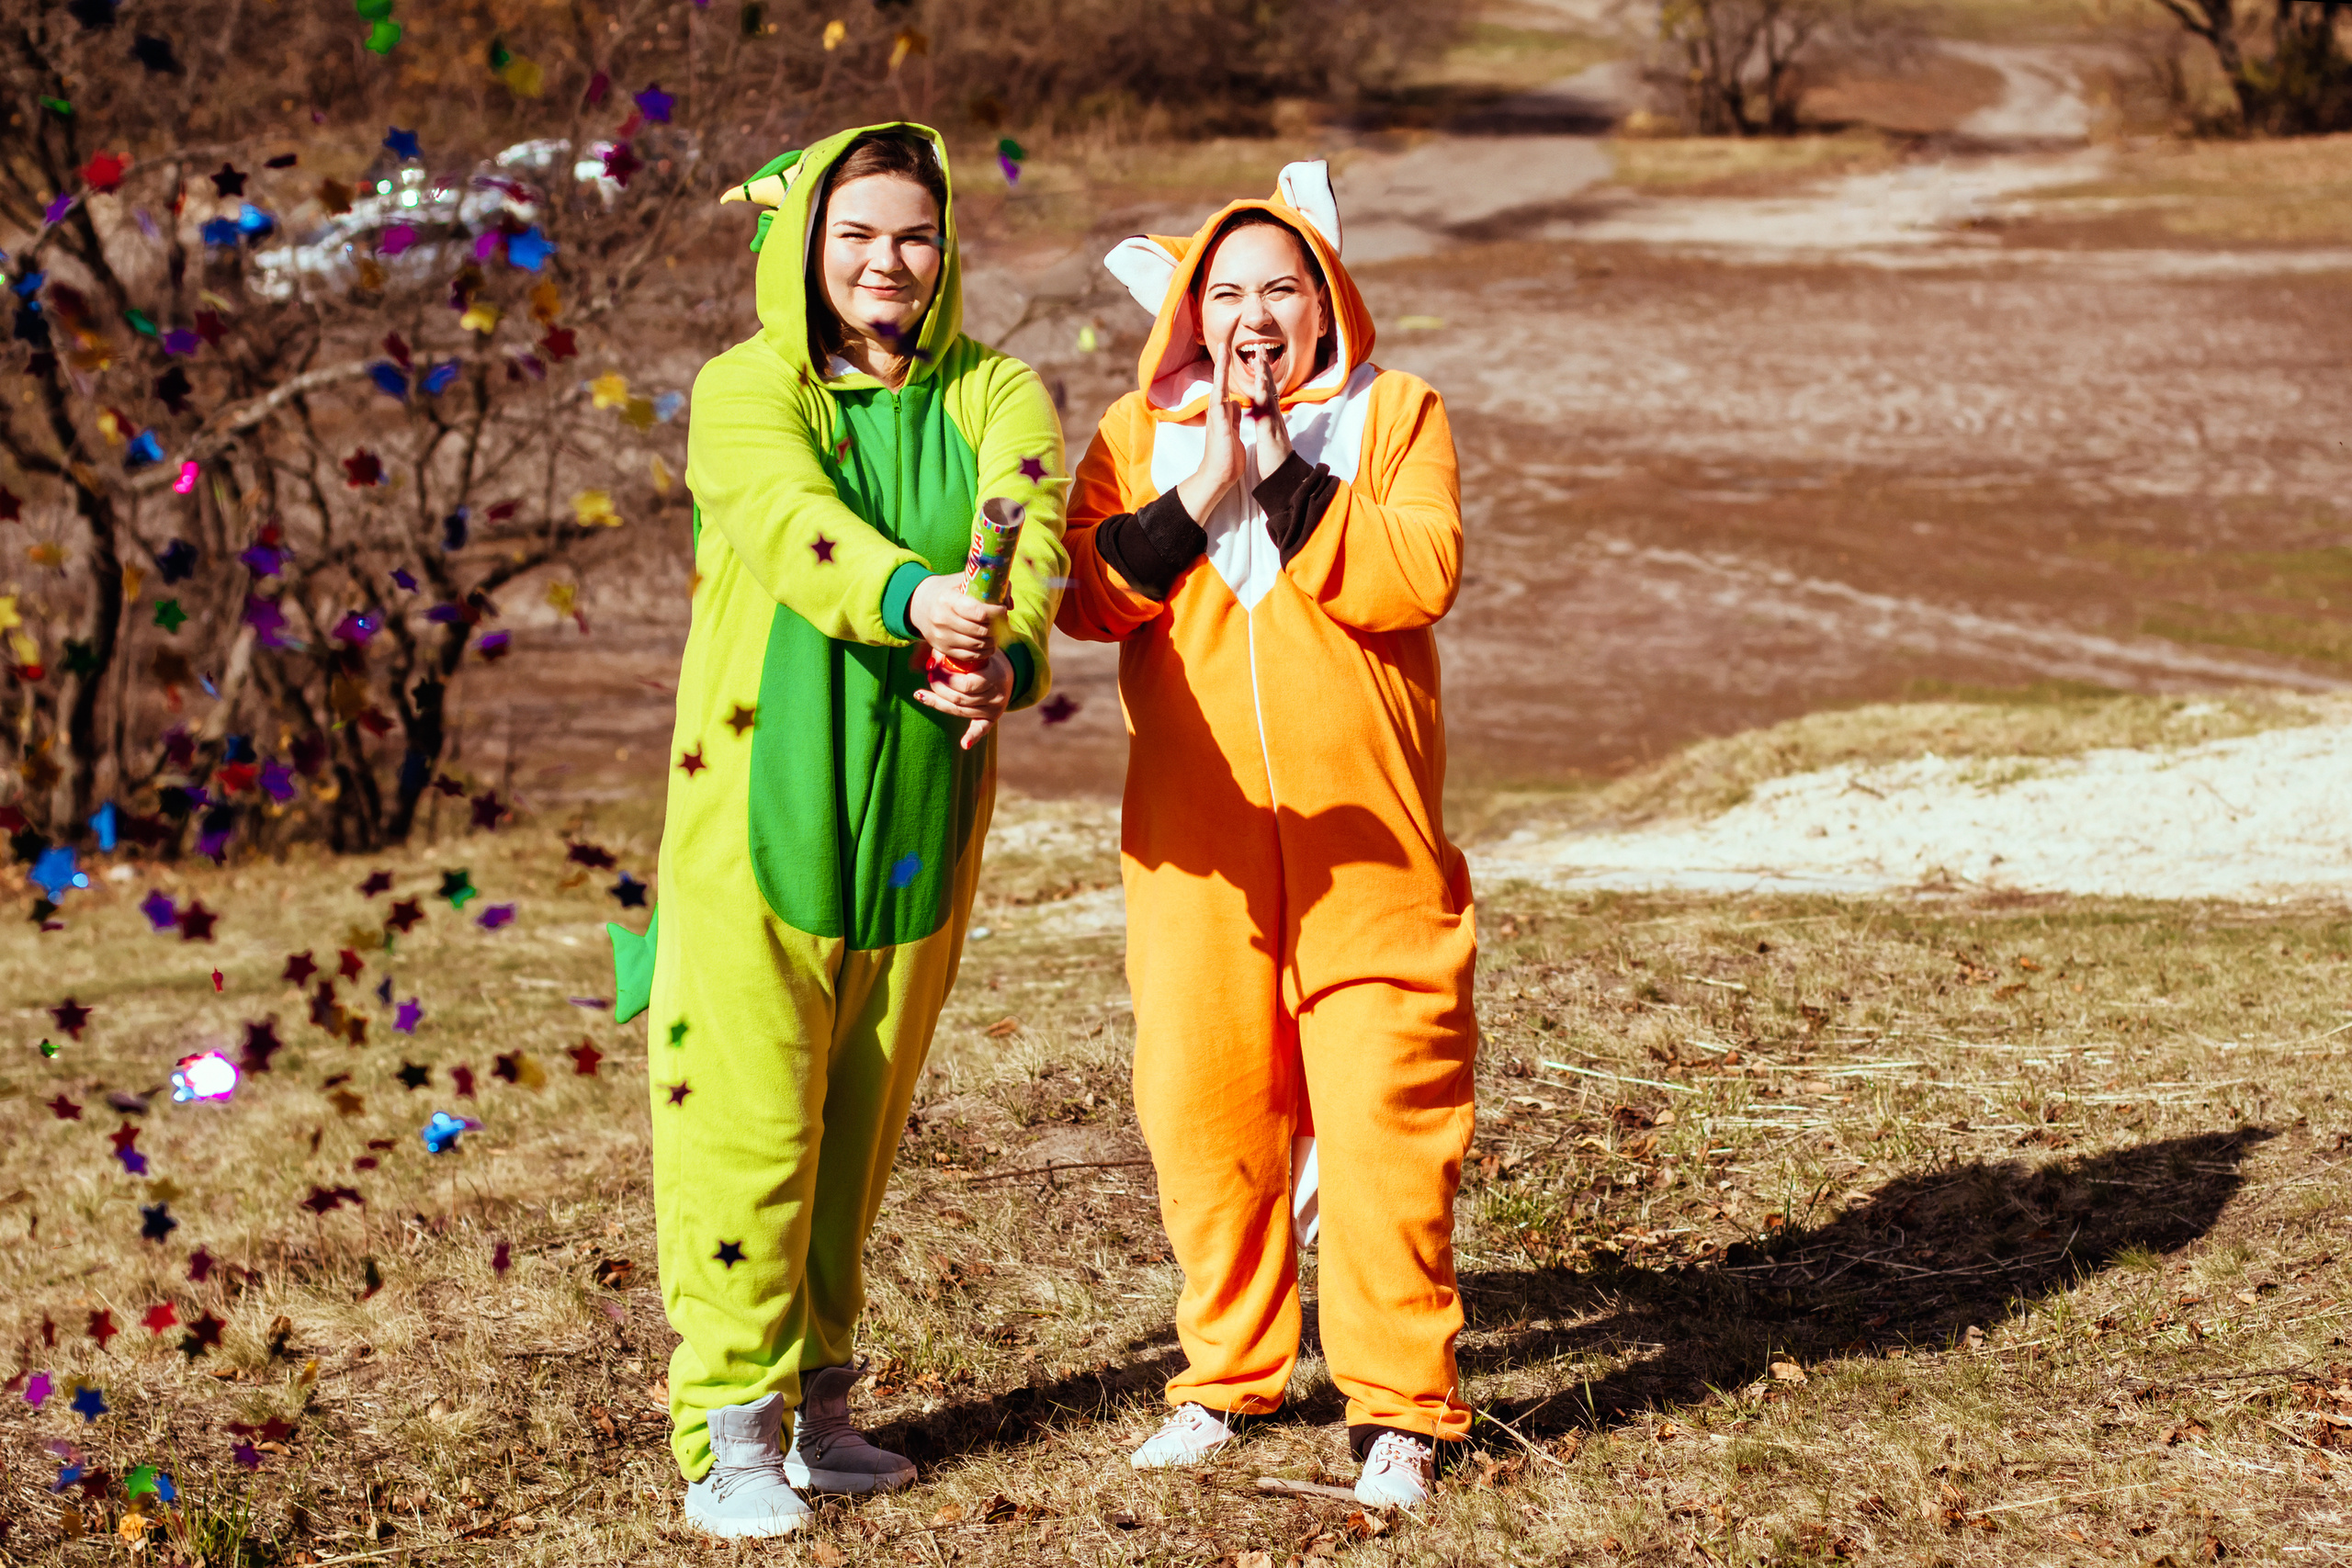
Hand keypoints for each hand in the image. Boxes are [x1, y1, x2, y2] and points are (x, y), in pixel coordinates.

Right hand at [909, 573, 1005, 664]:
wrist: (919, 604)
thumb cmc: (947, 590)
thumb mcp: (963, 580)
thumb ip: (988, 586)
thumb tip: (1009, 604)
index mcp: (948, 600)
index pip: (979, 612)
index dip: (996, 613)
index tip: (1002, 609)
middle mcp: (942, 619)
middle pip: (980, 631)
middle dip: (997, 628)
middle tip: (1003, 622)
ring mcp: (942, 637)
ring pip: (977, 645)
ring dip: (993, 641)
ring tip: (998, 633)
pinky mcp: (943, 649)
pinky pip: (970, 656)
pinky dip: (984, 652)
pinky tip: (989, 644)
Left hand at [913, 648, 1013, 749]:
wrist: (1007, 671)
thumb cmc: (984, 658)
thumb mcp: (972, 652)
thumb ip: (950, 653)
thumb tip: (927, 662)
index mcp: (995, 676)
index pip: (967, 685)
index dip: (946, 679)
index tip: (933, 668)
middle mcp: (996, 696)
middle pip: (960, 699)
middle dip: (939, 689)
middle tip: (928, 677)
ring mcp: (995, 709)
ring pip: (961, 711)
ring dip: (939, 703)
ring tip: (923, 694)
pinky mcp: (991, 719)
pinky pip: (981, 729)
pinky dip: (972, 737)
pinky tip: (964, 744)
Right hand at [1174, 314, 1244, 523]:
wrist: (1220, 474)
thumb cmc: (1226, 455)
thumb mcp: (1233, 431)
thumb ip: (1232, 417)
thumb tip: (1235, 405)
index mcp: (1225, 412)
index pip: (1227, 386)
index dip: (1229, 371)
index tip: (1230, 354)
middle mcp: (1219, 411)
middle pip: (1220, 381)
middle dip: (1222, 362)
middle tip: (1223, 343)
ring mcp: (1216, 416)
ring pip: (1218, 386)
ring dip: (1220, 368)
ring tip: (1222, 351)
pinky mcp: (1218, 423)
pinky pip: (1219, 401)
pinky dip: (1221, 388)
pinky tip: (1222, 376)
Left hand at [1244, 341, 1292, 474]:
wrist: (1283, 476)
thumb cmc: (1275, 459)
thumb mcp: (1269, 436)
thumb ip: (1267, 422)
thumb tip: (1266, 413)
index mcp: (1271, 417)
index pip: (1266, 392)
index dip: (1262, 375)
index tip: (1258, 359)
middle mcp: (1274, 415)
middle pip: (1270, 386)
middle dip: (1265, 367)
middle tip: (1261, 348)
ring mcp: (1274, 421)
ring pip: (1269, 393)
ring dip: (1265, 374)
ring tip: (1260, 357)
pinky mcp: (1270, 430)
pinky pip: (1266, 409)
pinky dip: (1264, 395)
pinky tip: (1260, 383)